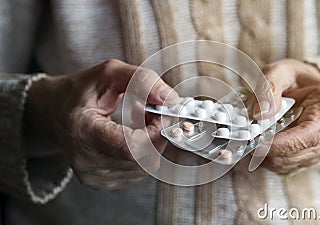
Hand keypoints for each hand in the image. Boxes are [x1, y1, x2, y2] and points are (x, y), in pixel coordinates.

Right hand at [25, 59, 178, 188]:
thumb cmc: (80, 93)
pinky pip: (138, 171)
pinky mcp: (102, 183)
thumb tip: (170, 99)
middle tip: (149, 110)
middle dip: (157, 133)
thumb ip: (141, 81)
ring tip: (137, 121)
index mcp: (83, 133)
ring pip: (145, 166)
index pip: (133, 147)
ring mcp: (94, 177)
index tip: (161, 111)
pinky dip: (144, 152)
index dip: (156, 131)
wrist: (54, 114)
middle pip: (144, 158)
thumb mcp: (108, 74)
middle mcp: (86, 162)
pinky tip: (132, 135)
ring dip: (151, 141)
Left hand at [253, 59, 319, 173]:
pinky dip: (269, 158)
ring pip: (291, 162)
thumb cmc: (293, 78)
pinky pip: (287, 165)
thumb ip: (269, 88)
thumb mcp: (279, 72)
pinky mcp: (312, 156)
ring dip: (266, 155)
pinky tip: (259, 144)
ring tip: (250, 139)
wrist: (303, 86)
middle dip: (268, 149)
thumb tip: (261, 114)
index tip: (259, 144)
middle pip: (299, 151)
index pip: (311, 133)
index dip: (284, 143)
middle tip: (244, 140)